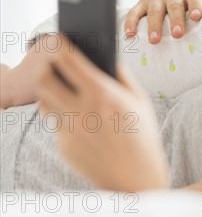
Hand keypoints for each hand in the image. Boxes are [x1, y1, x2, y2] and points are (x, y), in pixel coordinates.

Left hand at [36, 34, 168, 190]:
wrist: (137, 178)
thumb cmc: (143, 136)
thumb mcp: (141, 100)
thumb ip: (121, 75)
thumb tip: (105, 55)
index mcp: (103, 94)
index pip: (69, 61)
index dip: (60, 46)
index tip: (58, 39)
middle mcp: (82, 111)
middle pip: (44, 79)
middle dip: (46, 67)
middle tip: (53, 65)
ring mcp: (70, 130)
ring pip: (44, 101)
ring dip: (52, 93)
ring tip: (66, 91)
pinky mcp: (64, 147)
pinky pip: (56, 125)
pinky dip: (65, 118)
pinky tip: (83, 122)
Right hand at [124, 0, 201, 43]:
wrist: (167, 6)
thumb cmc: (186, 18)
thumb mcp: (194, 18)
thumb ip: (200, 26)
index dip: (196, 7)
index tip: (197, 17)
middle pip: (174, 7)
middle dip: (176, 20)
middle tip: (178, 34)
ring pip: (155, 11)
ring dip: (154, 26)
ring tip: (155, 40)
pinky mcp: (141, 4)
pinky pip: (134, 13)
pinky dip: (131, 23)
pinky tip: (130, 34)